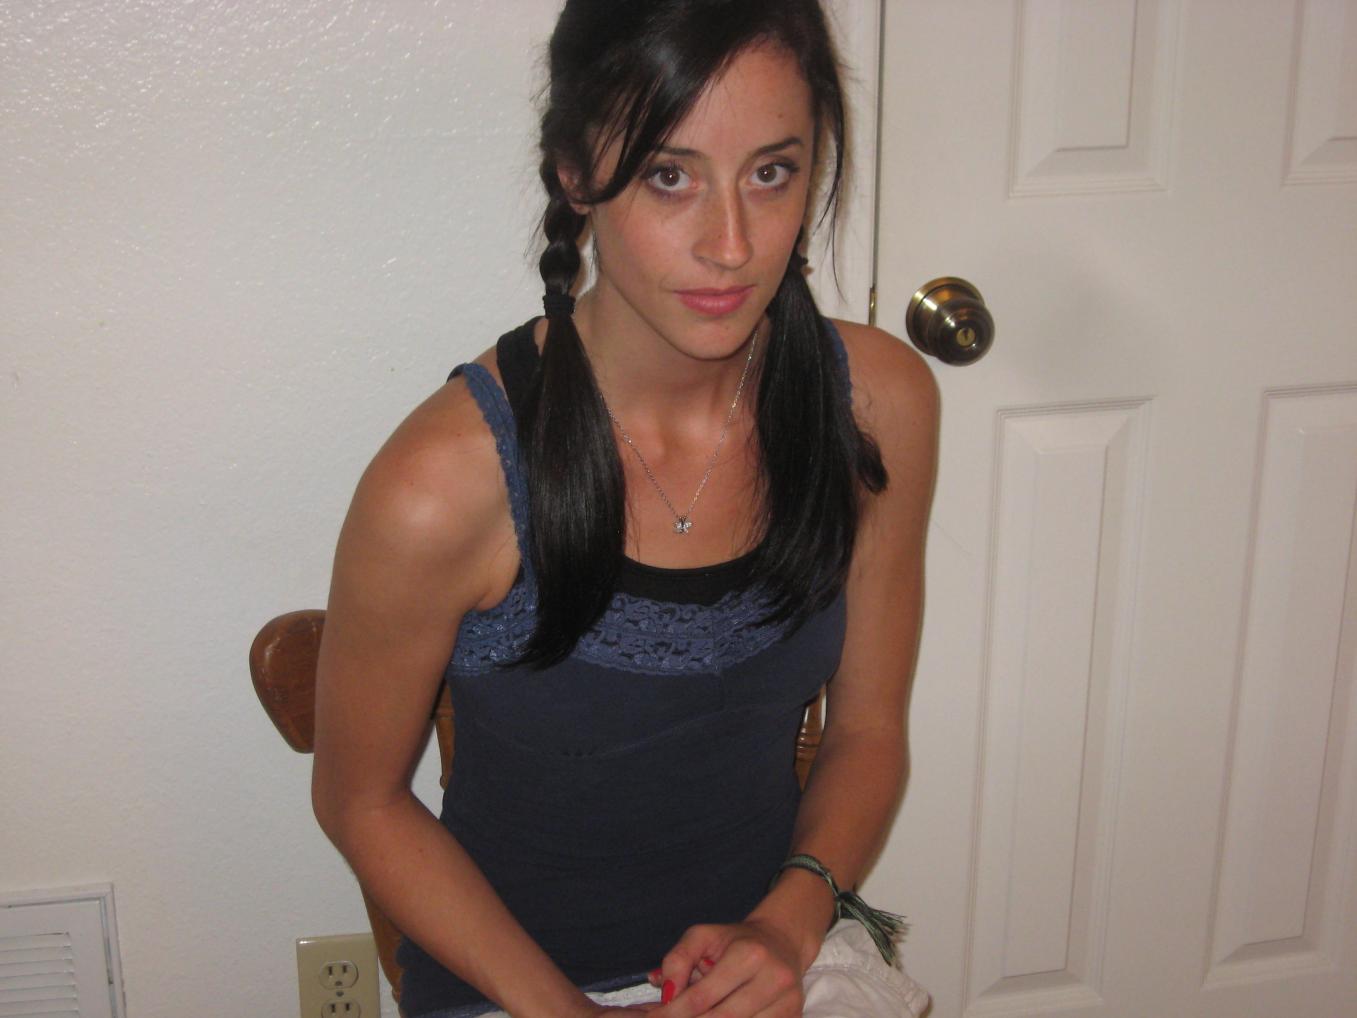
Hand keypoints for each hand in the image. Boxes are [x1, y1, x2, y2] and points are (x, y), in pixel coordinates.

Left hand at [649, 919, 803, 1016]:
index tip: (654, 1017)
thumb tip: (665, 992)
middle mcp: (773, 979)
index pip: (703, 996)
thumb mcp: (703, 936)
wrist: (782, 942)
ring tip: (692, 1014)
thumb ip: (678, 959)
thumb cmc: (737, 940)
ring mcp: (787, 1003)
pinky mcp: (792, 1016)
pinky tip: (713, 1015)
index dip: (673, 1012)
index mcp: (749, 954)